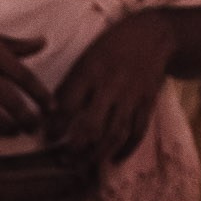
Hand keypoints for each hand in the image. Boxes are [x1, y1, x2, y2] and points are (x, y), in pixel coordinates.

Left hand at [48, 13, 175, 166]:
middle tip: (63, 160)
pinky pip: (137, 132)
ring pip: (114, 134)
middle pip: (92, 127)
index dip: (56, 126)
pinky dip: (125, 150)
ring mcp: (132, 97)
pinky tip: (112, 160)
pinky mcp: (148, 103)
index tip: (47, 138)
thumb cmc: (111, 47)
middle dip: (75, 148)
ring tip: (82, 166)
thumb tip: (49, 114)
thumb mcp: (86, 58)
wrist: (153, 34)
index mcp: (91, 72)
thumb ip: (70, 85)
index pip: (68, 106)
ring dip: (97, 155)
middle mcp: (111, 86)